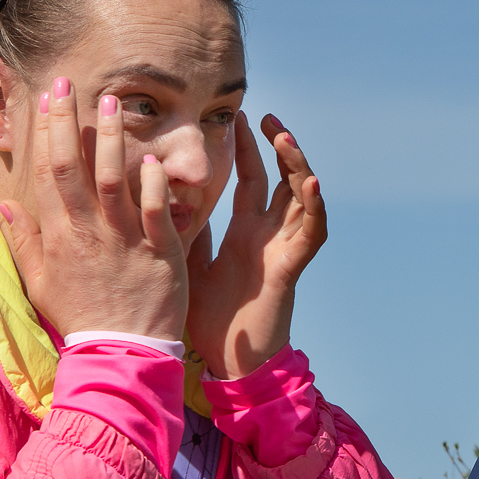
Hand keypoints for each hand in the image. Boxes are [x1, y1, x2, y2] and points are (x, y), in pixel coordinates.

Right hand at [0, 78, 186, 339]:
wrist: (120, 354)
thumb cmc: (82, 317)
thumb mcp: (40, 282)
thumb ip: (23, 240)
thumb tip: (4, 202)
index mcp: (59, 236)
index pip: (48, 173)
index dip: (46, 133)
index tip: (46, 99)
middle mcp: (88, 232)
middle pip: (74, 167)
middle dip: (69, 122)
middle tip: (70, 82)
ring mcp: (124, 241)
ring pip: (113, 181)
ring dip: (111, 139)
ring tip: (112, 101)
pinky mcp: (159, 253)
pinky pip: (154, 211)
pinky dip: (152, 184)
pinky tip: (151, 158)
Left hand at [187, 113, 326, 378]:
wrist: (231, 364)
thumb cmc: (211, 322)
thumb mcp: (188, 264)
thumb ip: (186, 232)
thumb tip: (165, 197)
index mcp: (246, 234)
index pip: (250, 180)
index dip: (246, 149)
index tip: (236, 117)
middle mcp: (269, 236)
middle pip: (279, 180)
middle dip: (274, 145)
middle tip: (262, 114)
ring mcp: (283, 249)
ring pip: (301, 198)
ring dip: (297, 165)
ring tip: (285, 135)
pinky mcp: (291, 267)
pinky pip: (310, 232)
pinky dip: (314, 206)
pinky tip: (310, 181)